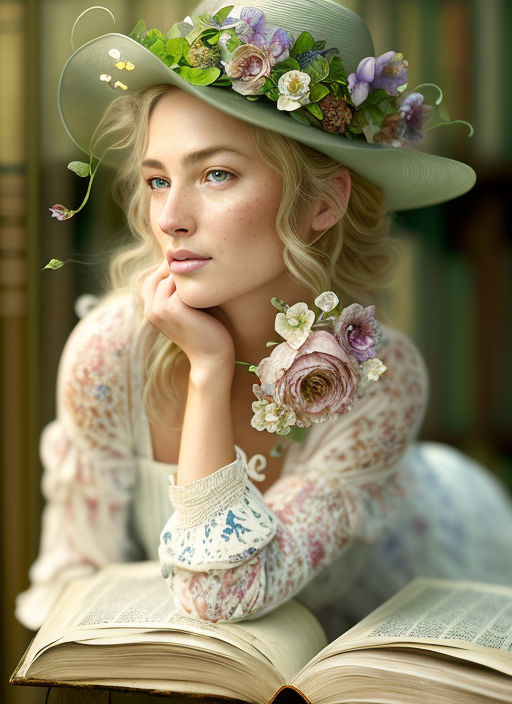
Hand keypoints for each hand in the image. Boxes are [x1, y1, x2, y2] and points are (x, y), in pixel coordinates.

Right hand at [141, 260, 234, 378]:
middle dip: (183, 266)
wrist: (212, 358)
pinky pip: (181, 281)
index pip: (156, 273)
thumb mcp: (189, 308)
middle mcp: (150, 307)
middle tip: (206, 267)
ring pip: (172, 273)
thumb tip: (190, 262)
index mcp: (150, 307)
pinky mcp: (173, 307)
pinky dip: (198, 279)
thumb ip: (181, 289)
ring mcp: (159, 308)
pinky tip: (214, 284)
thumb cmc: (206, 330)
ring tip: (212, 274)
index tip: (198, 269)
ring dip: (192, 271)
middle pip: (162, 270)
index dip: (176, 268)